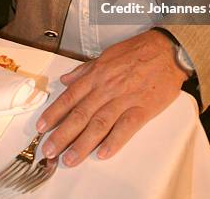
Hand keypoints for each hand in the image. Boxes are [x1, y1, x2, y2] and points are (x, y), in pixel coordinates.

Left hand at [36, 30, 187, 166]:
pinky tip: (103, 153)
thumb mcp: (107, 55)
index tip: (42, 127)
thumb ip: (85, 70)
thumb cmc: (138, 51)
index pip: (70, 97)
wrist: (167, 50)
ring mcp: (125, 99)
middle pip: (80, 114)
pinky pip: (126, 127)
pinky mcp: (142, 108)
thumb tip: (66, 80)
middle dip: (62, 134)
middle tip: (49, 150)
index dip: (54, 113)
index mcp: (97, 74)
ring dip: (82, 143)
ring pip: (99, 124)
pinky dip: (114, 141)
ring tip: (70, 159)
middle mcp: (107, 88)